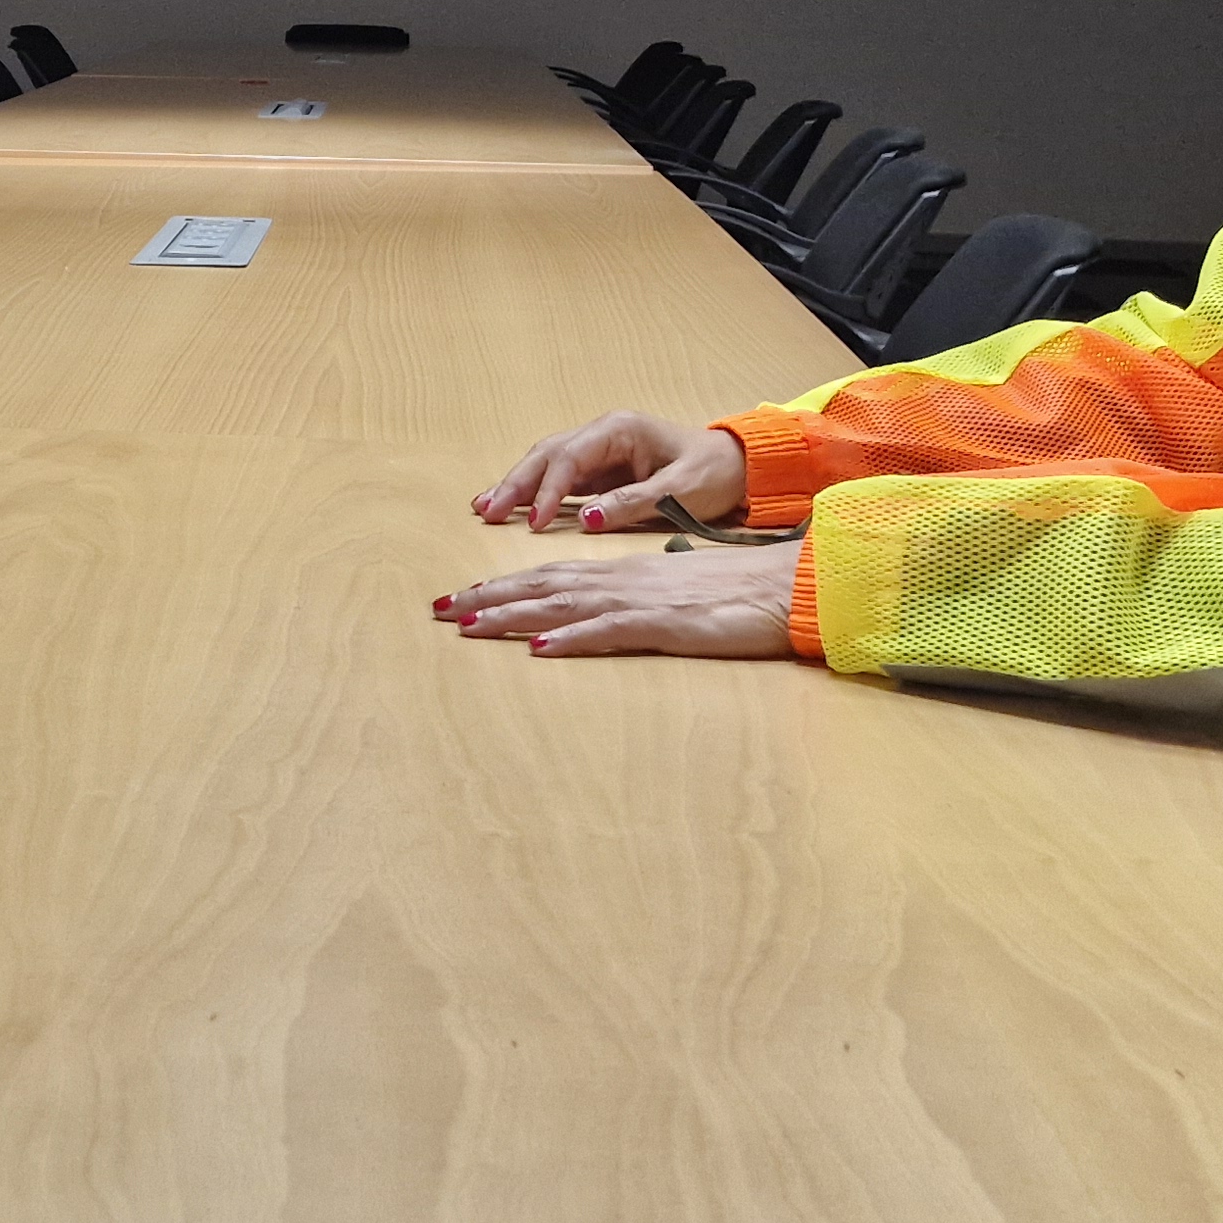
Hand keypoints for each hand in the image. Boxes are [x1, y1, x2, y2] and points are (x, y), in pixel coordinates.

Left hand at [438, 547, 796, 658]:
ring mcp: (639, 601)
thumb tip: (602, 617)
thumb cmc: (735, 593)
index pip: (549, 576)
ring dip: (510, 614)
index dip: (502, 587)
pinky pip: (609, 631)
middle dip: (486, 597)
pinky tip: (540, 648)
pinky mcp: (663, 625)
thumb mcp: (673, 597)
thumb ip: (635, 604)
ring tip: (466, 624)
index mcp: (621, 574)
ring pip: (561, 604)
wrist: (784, 586)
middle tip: (437, 608)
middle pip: (540, 585)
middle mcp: (620, 580)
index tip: (460, 598)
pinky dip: (571, 638)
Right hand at [471, 410, 746, 531]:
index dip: (550, 491)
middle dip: (516, 483)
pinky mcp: (600, 469)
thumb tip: (589, 520)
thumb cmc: (713, 474)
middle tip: (487, 512)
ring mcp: (599, 450)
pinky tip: (510, 508)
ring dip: (517, 486)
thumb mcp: (680, 492)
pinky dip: (534, 493)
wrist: (739, 466)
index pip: (571, 458)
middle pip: (547, 455)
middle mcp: (602, 434)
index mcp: (619, 430)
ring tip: (484, 509)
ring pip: (546, 464)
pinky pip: (559, 479)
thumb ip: (633, 503)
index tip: (536, 523)